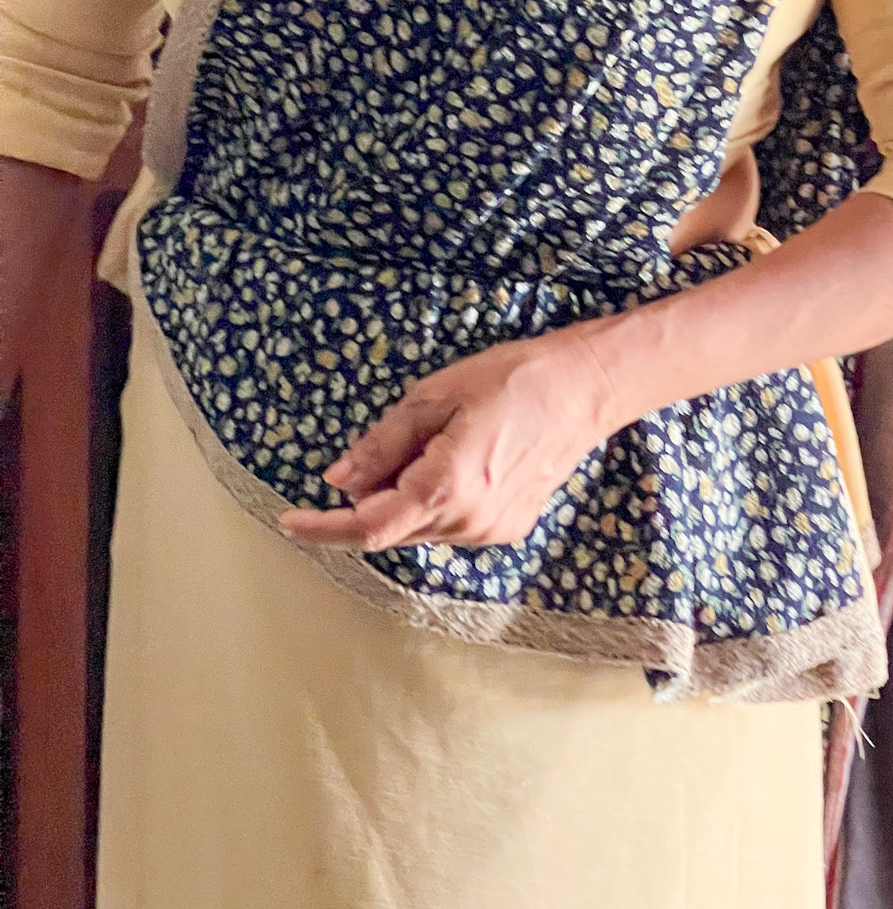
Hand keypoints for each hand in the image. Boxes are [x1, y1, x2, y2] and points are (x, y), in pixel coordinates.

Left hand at [277, 327, 615, 551]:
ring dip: (404, 498)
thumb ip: (383, 442)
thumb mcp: (437, 395)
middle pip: (392, 528)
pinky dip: (435, 501)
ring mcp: (491, 531)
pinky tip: (458, 458)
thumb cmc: (513, 377)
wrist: (587, 387)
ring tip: (433, 442)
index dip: (322, 528)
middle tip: (378, 451)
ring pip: (422, 528)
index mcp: (445, 487)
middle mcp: (467, 522)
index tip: (289, 520)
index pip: (366, 526)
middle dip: (368, 500)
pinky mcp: (509, 527)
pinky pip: (452, 524)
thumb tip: (338, 479)